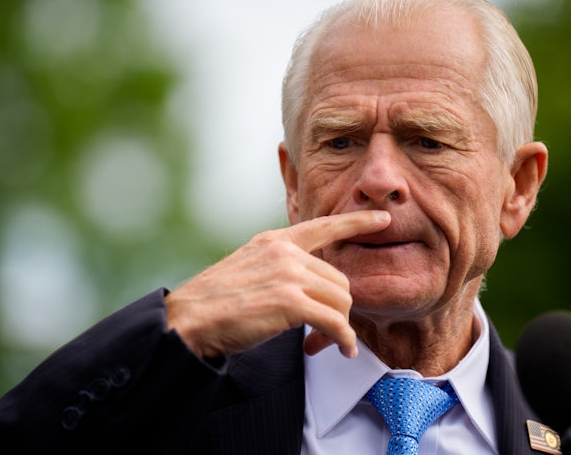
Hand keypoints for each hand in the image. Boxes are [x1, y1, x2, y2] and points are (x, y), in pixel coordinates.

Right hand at [165, 210, 390, 358]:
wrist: (189, 319)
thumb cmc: (215, 302)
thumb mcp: (248, 268)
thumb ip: (278, 267)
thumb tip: (307, 286)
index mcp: (274, 242)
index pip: (323, 226)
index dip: (356, 222)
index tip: (381, 219)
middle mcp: (284, 252)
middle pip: (339, 279)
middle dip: (337, 308)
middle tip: (326, 331)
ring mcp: (287, 275)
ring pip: (341, 299)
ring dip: (340, 325)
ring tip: (326, 342)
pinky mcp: (290, 302)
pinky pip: (335, 321)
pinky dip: (344, 339)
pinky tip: (342, 350)